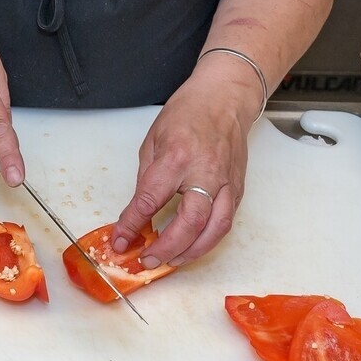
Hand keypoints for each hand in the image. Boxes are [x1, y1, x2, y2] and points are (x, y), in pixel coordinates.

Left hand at [111, 60, 263, 267]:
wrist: (225, 99)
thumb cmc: (188, 113)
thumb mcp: (153, 140)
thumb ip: (147, 178)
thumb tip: (139, 211)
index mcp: (177, 157)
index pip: (151, 200)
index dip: (133, 225)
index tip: (120, 241)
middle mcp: (206, 173)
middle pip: (190, 222)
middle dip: (167, 248)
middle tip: (147, 261)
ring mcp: (227, 182)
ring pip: (215, 229)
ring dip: (192, 252)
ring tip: (170, 262)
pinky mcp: (239, 188)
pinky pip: (226, 222)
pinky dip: (208, 240)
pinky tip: (192, 247)